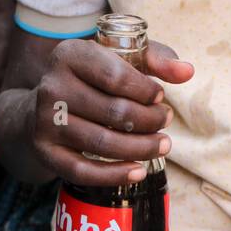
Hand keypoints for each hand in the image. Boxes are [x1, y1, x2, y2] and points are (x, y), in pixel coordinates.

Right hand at [30, 38, 193, 185]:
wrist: (43, 107)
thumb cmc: (90, 78)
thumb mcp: (117, 57)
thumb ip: (154, 59)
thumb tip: (187, 72)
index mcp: (69, 55)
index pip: (115, 76)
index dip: (145, 90)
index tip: (160, 97)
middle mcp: (52, 87)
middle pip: (113, 111)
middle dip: (149, 120)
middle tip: (165, 121)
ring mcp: (45, 122)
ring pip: (103, 143)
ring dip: (141, 148)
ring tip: (162, 145)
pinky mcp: (45, 152)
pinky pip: (84, 171)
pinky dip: (115, 175)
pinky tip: (139, 171)